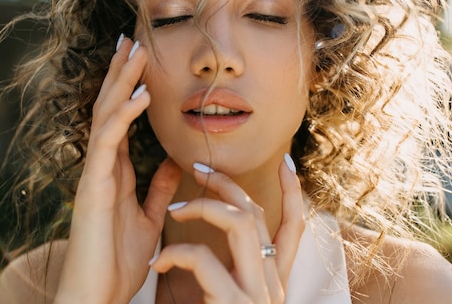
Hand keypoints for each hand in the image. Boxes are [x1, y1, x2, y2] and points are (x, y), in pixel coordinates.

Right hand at [54, 36, 180, 303]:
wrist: (99, 294)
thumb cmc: (119, 260)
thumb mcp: (149, 216)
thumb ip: (158, 187)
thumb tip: (175, 160)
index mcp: (117, 169)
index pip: (122, 117)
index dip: (130, 87)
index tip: (141, 59)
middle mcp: (104, 164)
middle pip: (112, 107)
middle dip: (122, 72)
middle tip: (133, 38)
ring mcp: (96, 172)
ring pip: (107, 115)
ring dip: (122, 81)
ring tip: (135, 49)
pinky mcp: (93, 185)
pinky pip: (109, 141)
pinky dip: (125, 114)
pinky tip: (141, 93)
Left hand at [150, 158, 304, 303]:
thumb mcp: (223, 296)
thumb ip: (225, 273)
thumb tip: (206, 248)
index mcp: (272, 282)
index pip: (293, 229)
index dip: (292, 192)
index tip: (285, 160)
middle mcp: (273, 287)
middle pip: (257, 216)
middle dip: (228, 185)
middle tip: (198, 169)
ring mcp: (257, 295)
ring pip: (242, 224)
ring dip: (204, 207)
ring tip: (175, 210)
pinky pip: (203, 259)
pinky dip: (176, 254)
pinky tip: (159, 264)